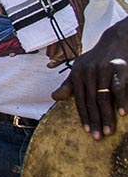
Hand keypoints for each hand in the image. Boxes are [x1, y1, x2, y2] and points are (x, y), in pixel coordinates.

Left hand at [52, 23, 127, 138]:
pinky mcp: (119, 67)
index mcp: (78, 74)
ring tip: (109, 130)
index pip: (79, 100)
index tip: (87, 132)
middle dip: (94, 120)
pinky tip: (122, 113)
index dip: (83, 116)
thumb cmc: (97, 58)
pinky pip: (118, 87)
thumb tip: (54, 97)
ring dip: (106, 116)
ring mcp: (104, 69)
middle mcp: (88, 72)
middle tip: (98, 137)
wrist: (116, 39)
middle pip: (91, 101)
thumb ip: (69, 84)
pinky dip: (121, 101)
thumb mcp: (81, 68)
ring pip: (104, 97)